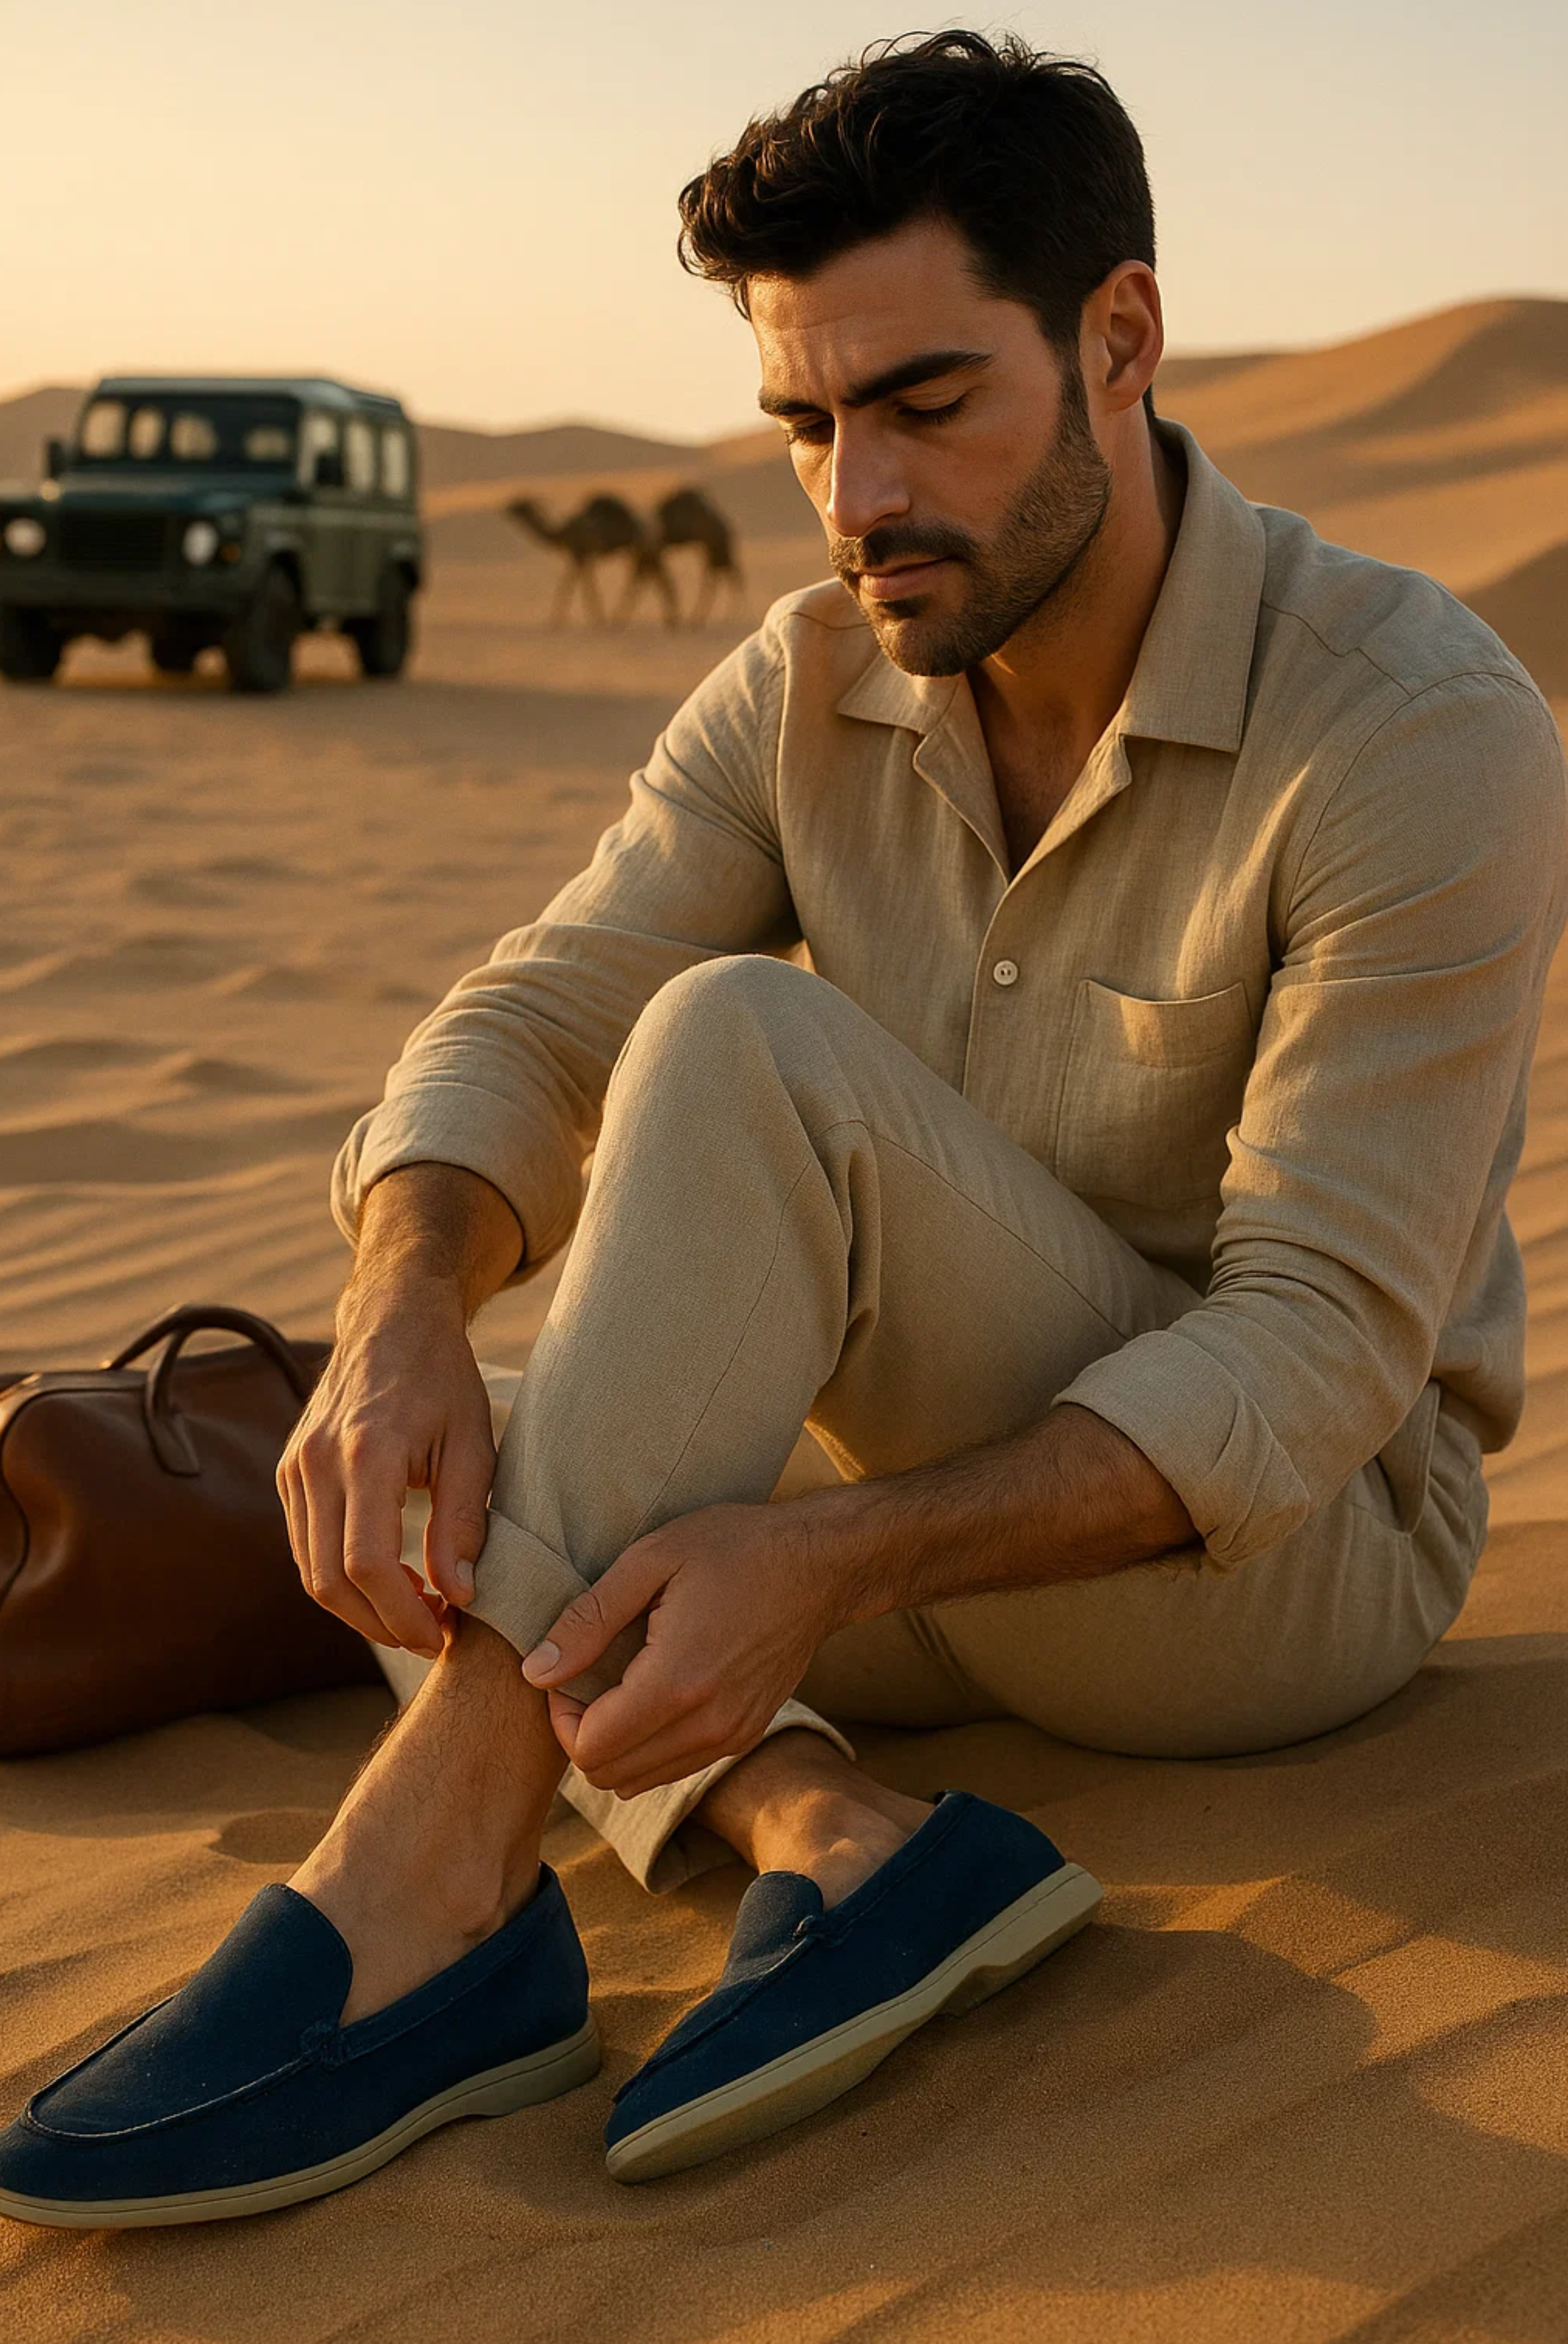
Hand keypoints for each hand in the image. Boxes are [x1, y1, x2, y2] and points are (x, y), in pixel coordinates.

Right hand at [277, 1278, 495, 1655]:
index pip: (366, 1563)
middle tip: (433, 1635)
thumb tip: (458, 1596)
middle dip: (381, 1624)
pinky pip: (305, 1546)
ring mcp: (294, 1467)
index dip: (402, 1614)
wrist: (392, 1323)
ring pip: (310, 1572)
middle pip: (330, 1580)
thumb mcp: (474, 1446)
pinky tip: (389, 1580)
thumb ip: (464, 1522)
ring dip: (360, 1609)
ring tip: (417, 1611)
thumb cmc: (443, 1381)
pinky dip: (341, 1579)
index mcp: (366, 1453)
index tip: (443, 1634)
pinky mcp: (288, 1472)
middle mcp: (316, 1462)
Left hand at [520, 1500, 843, 1796]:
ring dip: (614, 1745)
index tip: (567, 1670)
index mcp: (678, 1684)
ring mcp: (730, 1737)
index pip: (590, 1749)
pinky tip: (652, 1693)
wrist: (819, 1563)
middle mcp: (707, 1725)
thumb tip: (536, 1670)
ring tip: (618, 1684)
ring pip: (640, 1781)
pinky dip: (648, 1746)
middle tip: (585, 1678)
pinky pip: (675, 1767)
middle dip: (581, 1734)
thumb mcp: (651, 1559)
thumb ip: (589, 1619)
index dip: (560, 1716)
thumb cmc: (735, 1547)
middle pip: (609, 1776)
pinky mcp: (744, 1735)